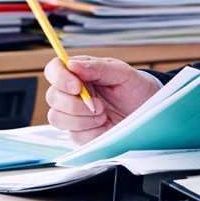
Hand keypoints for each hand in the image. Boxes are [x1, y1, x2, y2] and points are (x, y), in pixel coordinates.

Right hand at [44, 56, 162, 145]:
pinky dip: (92, 132)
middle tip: (99, 105)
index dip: (59, 78)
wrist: (147, 110)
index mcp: (78, 72)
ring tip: (104, 115)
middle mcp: (72, 92)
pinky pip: (74, 136)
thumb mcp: (122, 72)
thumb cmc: (134, 87)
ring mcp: (73, 113)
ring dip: (82, 120)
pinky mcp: (80, 132)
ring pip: (57, 118)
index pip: (54, 70)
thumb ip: (98, 68)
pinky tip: (105, 126)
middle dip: (74, 105)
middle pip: (52, 97)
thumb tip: (73, 65)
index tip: (76, 87)